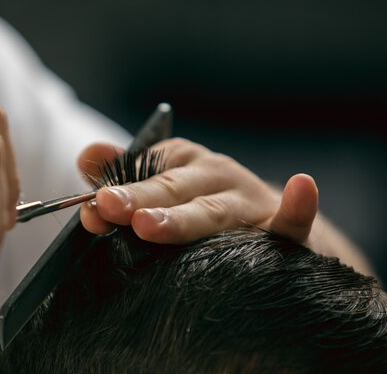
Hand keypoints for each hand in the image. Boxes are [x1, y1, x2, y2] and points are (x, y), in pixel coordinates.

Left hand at [78, 138, 317, 243]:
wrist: (265, 225)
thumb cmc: (199, 204)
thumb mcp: (162, 182)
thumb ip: (123, 173)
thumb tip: (85, 156)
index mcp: (182, 163)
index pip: (144, 174)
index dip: (118, 191)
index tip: (92, 208)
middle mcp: (214, 176)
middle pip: (173, 190)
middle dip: (140, 200)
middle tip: (109, 209)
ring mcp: (249, 201)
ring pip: (215, 212)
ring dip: (184, 217)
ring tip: (148, 224)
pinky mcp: (282, 229)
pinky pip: (293, 223)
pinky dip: (298, 209)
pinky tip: (301, 190)